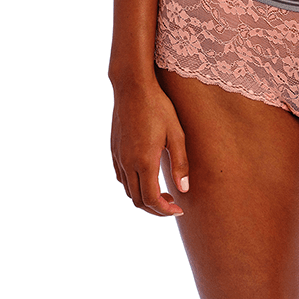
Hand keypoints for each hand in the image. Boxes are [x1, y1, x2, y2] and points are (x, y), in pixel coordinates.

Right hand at [111, 77, 188, 217]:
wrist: (132, 87)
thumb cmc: (159, 107)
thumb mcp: (176, 134)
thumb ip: (180, 163)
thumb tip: (184, 190)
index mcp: (144, 161)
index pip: (152, 200)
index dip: (166, 211)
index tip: (179, 210)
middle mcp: (127, 163)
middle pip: (138, 201)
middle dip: (156, 209)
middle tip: (173, 205)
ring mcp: (118, 157)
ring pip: (128, 191)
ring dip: (144, 198)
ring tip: (163, 192)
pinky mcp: (114, 150)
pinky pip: (121, 177)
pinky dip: (133, 186)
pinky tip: (146, 177)